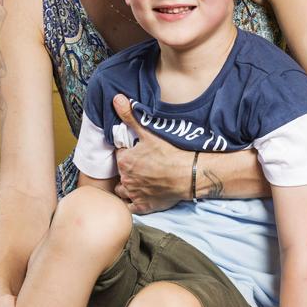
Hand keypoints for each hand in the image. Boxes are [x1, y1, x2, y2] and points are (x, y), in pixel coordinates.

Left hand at [112, 95, 192, 212]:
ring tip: (140, 181)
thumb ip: (130, 117)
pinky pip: (129, 207)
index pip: (119, 156)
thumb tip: (116, 99)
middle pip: (120, 174)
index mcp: (124, 161)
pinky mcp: (143, 206)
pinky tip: (140, 196)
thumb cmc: (170, 154)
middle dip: (128, 170)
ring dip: (127, 187)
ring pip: (122, 191)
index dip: (128, 154)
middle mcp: (126, 179)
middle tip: (142, 166)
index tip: (138, 153)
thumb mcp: (148, 132)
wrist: (189, 175)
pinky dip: (132, 203)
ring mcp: (134, 194)